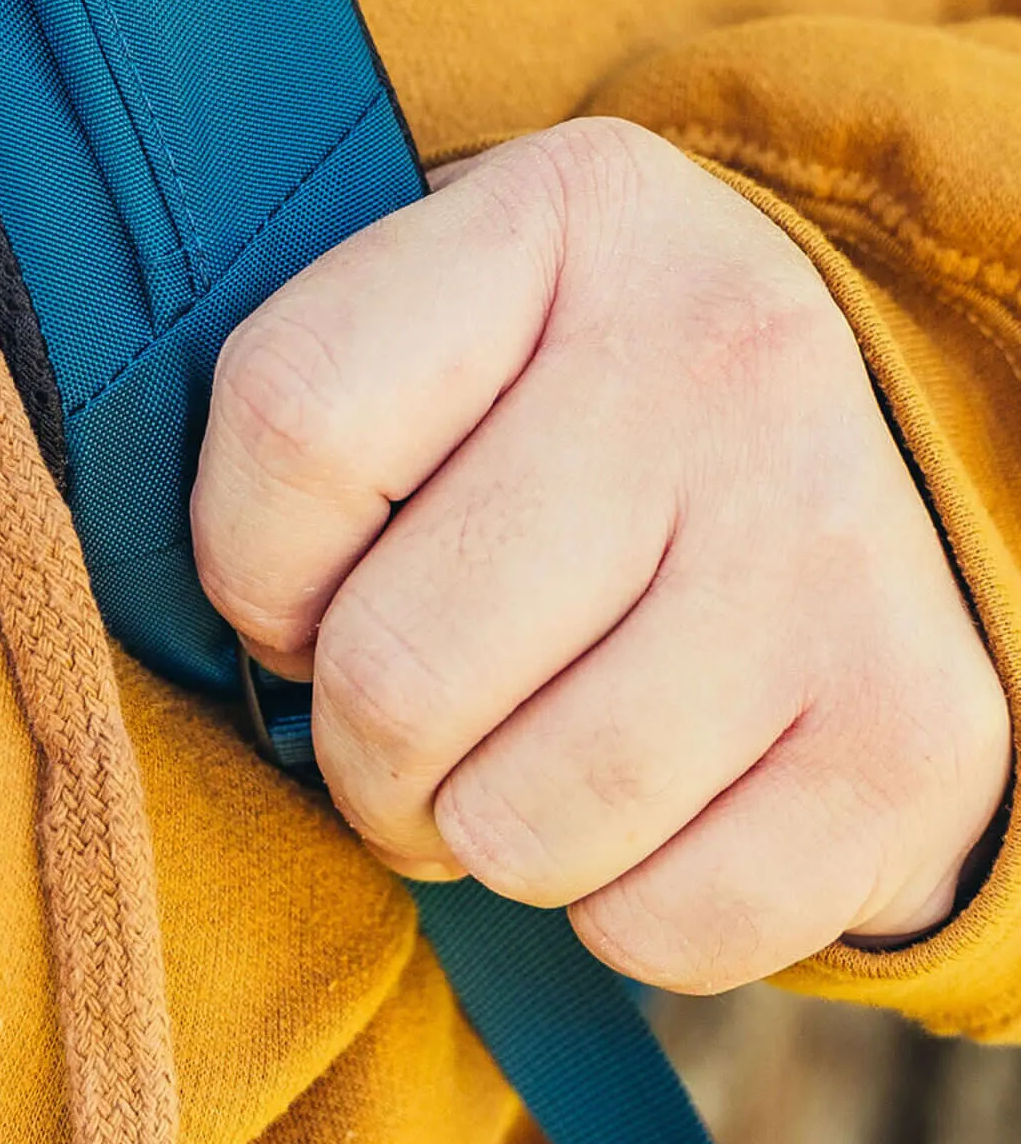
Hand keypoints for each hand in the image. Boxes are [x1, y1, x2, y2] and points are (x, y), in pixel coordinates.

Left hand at [192, 119, 1011, 991]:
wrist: (835, 448)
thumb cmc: (546, 403)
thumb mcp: (431, 324)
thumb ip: (305, 428)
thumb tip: (225, 631)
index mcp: (564, 216)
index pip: (293, 420)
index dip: (243, 560)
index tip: (291, 589)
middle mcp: (724, 356)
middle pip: (398, 663)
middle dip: (354, 749)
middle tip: (385, 734)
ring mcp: (835, 545)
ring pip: (523, 818)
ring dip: (472, 838)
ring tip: (498, 769)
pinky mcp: (919, 731)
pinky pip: (669, 926)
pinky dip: (614, 913)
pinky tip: (631, 815)